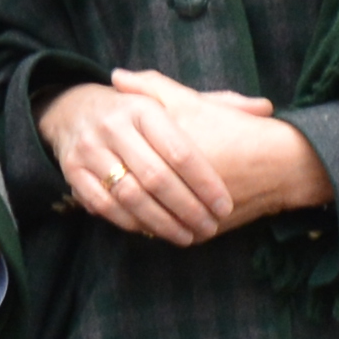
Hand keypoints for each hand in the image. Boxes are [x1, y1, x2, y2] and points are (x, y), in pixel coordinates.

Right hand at [40, 77, 247, 244]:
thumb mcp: (173, 102)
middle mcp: (114, 126)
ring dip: (161, 222)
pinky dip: (130, 223)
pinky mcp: (73, 171)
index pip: (180, 150)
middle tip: (210, 227)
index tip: (224, 205)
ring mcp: (90, 149)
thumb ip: (218, 105)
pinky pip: (104, 206)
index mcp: (144, 108)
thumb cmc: (138, 112)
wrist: (73, 110)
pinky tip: (152, 233)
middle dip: (187, 208)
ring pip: (130, 196)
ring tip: (187, 236)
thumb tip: (265, 108)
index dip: (205, 182)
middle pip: (156, 177)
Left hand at [113, 70, 331, 232]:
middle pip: (131, 196)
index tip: (102, 157)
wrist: (283, 165)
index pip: (124, 167)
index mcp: (167, 156)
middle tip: (104, 180)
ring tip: (121, 199)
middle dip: (115, 190)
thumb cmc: (236, 130)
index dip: (109, 163)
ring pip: (146, 221)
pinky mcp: (204, 233)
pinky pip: (170, 233)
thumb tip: (115, 76)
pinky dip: (156, 226)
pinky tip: (146, 216)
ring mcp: (189, 216)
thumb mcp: (193, 102)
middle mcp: (176, 190)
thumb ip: (152, 88)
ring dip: (130, 212)